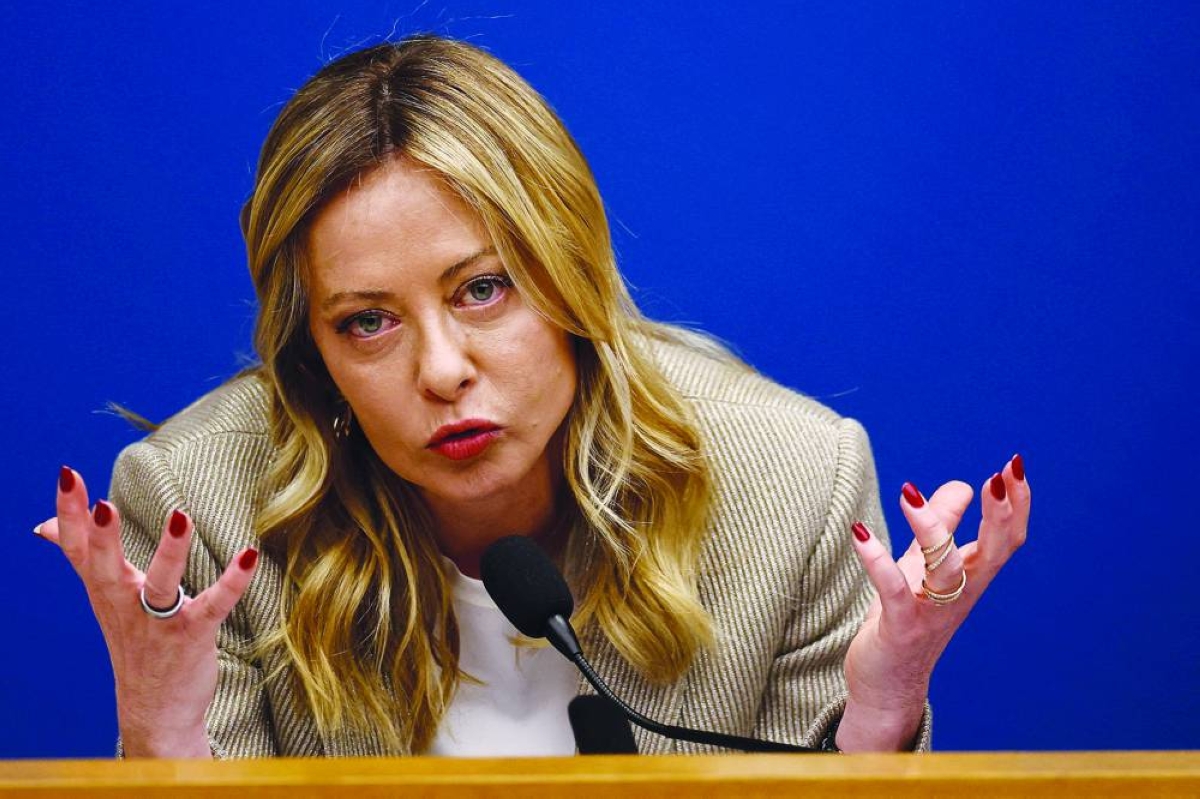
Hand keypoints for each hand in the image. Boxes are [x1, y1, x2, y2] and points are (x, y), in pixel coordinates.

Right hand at [36, 466, 258, 757]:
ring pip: (161, 585)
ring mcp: (159, 622)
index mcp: (104, 590)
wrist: (156, 711)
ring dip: (170, 552)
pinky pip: (214, 605)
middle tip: (102, 505)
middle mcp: (125, 604)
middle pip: (108, 567)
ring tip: (181, 516)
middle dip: (104, 537)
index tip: (68, 475)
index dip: (70, 514)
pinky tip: (250, 554)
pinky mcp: (193, 635)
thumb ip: (82, 557)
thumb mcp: (103, 597)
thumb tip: (44, 525)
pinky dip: (233, 581)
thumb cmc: (134, 642)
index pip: (79, 548)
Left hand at [837, 455, 1029, 750]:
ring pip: (945, 569)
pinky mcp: (899, 628)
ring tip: (908, 494)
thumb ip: (944, 526)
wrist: (888, 684)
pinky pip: (892, 591)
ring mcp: (932, 613)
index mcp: (971, 577)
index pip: (1007, 539)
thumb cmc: (908, 619)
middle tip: (998, 476)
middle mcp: (960, 594)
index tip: (1014, 466)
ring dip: (930, 529)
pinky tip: (859, 533)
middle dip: (1001, 515)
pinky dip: (877, 562)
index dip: (1016, 505)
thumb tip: (963, 485)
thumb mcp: (925, 566)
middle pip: (994, 554)